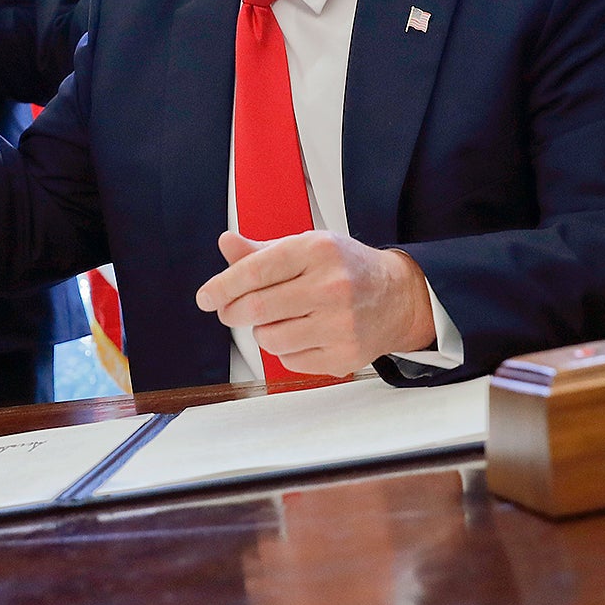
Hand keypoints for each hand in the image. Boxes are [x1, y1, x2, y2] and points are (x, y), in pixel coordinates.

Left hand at [194, 230, 436, 377]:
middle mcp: (331, 287)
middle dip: (231, 312)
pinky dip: (285, 349)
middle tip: (229, 310)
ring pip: (269, 339)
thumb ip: (262, 251)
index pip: (256, 271)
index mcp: (318, 250)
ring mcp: (340, 325)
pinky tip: (303, 332)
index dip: (222, 286)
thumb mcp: (307, 247)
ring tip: (279, 318)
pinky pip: (288, 360)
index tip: (205, 297)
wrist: (398, 297)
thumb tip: (225, 243)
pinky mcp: (344, 356)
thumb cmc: (345, 268)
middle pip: (256, 309)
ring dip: (262, 330)